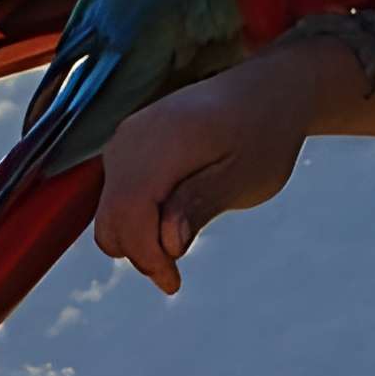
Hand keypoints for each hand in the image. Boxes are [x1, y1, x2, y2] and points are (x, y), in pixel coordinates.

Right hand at [90, 46, 320, 294]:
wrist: (266, 92)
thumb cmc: (264, 134)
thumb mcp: (246, 176)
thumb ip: (201, 204)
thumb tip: (167, 242)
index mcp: (166, 139)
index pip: (130, 211)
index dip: (146, 256)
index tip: (173, 283)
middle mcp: (134, 136)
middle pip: (111, 218)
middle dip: (140, 253)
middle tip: (176, 273)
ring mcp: (126, 138)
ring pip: (108, 212)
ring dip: (136, 239)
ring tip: (179, 244)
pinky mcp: (127, 145)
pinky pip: (116, 196)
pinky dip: (136, 220)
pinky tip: (171, 225)